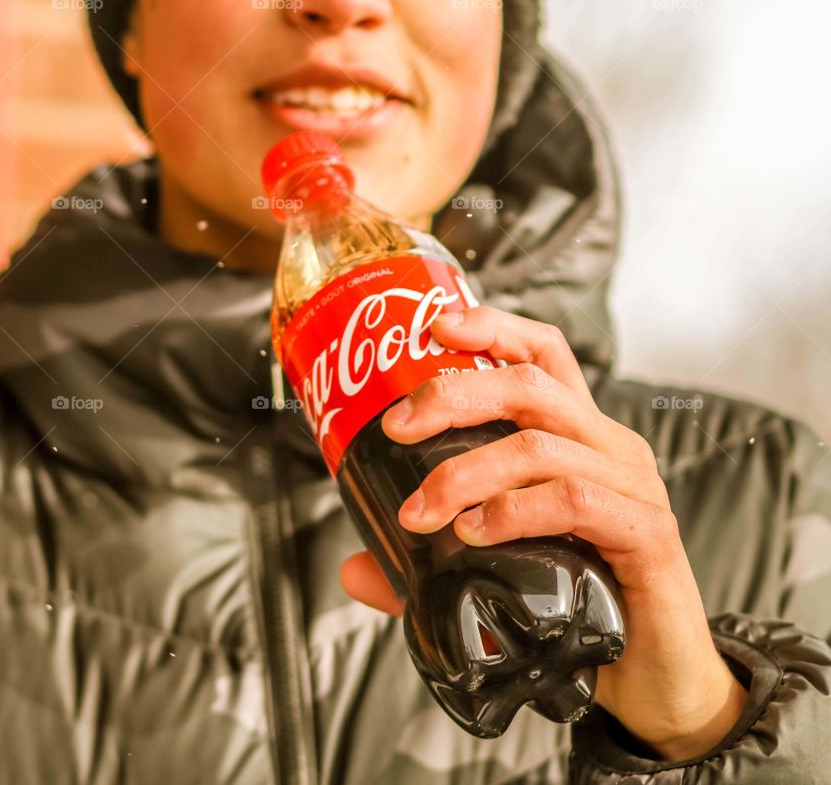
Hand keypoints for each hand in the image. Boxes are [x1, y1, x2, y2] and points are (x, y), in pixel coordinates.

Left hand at [339, 305, 748, 759]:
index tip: (434, 327)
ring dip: (467, 471)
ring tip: (420, 513)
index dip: (493, 327)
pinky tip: (475, 533)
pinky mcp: (648, 534)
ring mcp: (634, 487)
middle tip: (397, 428)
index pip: (543, 355)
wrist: (658, 685)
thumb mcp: (499, 574)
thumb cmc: (584, 609)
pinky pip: (576, 501)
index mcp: (579, 437)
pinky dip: (514, 511)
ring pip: (541, 445)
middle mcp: (610, 448)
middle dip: (454, 395)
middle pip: (531, 385)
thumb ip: (427, 568)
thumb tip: (354, 568)